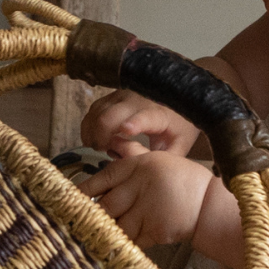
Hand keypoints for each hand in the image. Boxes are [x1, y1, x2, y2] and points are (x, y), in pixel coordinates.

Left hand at [78, 149, 212, 249]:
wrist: (208, 203)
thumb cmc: (183, 179)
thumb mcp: (159, 159)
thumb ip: (133, 154)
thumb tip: (113, 143)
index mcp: (138, 166)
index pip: (104, 178)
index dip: (83, 190)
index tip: (69, 199)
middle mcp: (140, 185)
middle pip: (106, 205)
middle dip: (93, 217)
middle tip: (78, 223)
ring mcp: (148, 209)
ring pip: (116, 226)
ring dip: (105, 233)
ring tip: (93, 237)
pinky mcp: (155, 230)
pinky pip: (131, 241)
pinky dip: (122, 246)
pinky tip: (114, 248)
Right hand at [81, 89, 199, 157]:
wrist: (179, 98)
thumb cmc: (178, 126)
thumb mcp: (178, 146)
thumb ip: (161, 160)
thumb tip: (140, 171)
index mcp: (159, 114)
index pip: (145, 117)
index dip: (135, 122)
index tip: (126, 130)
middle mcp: (137, 101)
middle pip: (108, 116)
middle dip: (100, 138)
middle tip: (104, 151)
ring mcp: (122, 96)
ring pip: (96, 112)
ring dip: (93, 132)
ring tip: (101, 146)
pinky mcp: (112, 96)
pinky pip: (93, 110)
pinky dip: (90, 126)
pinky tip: (95, 138)